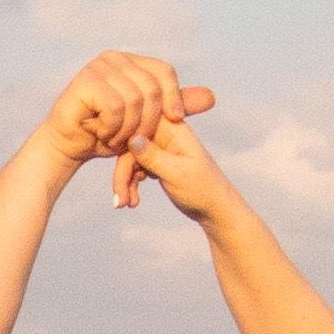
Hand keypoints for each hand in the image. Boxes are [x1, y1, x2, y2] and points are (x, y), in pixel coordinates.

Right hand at [45, 48, 216, 161]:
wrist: (71, 145)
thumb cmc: (109, 131)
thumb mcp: (148, 120)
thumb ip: (175, 107)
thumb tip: (212, 96)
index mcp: (132, 61)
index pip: (164, 71)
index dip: (174, 95)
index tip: (176, 119)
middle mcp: (114, 58)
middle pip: (152, 88)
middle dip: (148, 122)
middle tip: (134, 141)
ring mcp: (97, 66)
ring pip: (135, 101)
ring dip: (127, 129)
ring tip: (115, 138)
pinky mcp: (84, 81)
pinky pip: (115, 107)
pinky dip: (112, 128)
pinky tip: (100, 132)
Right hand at [106, 114, 232, 219]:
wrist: (215, 209)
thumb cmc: (202, 189)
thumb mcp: (176, 173)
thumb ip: (153, 156)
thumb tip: (131, 138)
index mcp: (173, 130)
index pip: (138, 124)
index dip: (122, 141)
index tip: (118, 171)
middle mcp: (165, 135)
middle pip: (130, 145)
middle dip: (122, 173)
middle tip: (119, 200)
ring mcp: (160, 149)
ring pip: (130, 159)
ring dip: (124, 182)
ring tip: (123, 205)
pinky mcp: (157, 162)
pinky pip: (135, 169)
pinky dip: (130, 185)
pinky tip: (132, 202)